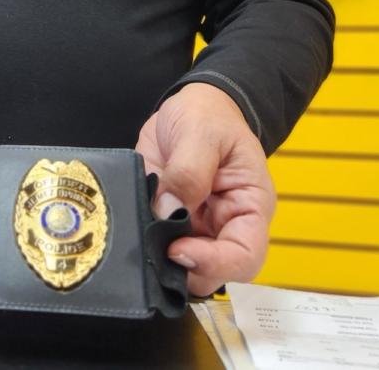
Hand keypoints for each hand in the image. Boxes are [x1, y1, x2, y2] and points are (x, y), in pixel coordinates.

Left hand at [134, 82, 274, 295]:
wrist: (192, 106)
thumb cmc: (209, 116)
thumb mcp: (202, 132)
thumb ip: (189, 171)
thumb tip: (168, 210)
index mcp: (248, 206)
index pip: (245, 256)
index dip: (213, 263)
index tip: (178, 249)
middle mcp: (224, 225)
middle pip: (212, 272)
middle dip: (182, 268)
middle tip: (152, 248)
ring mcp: (195, 228)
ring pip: (181, 266)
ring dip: (158, 259)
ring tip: (139, 237)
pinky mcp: (168, 222)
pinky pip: (155, 244)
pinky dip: (142, 242)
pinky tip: (130, 227)